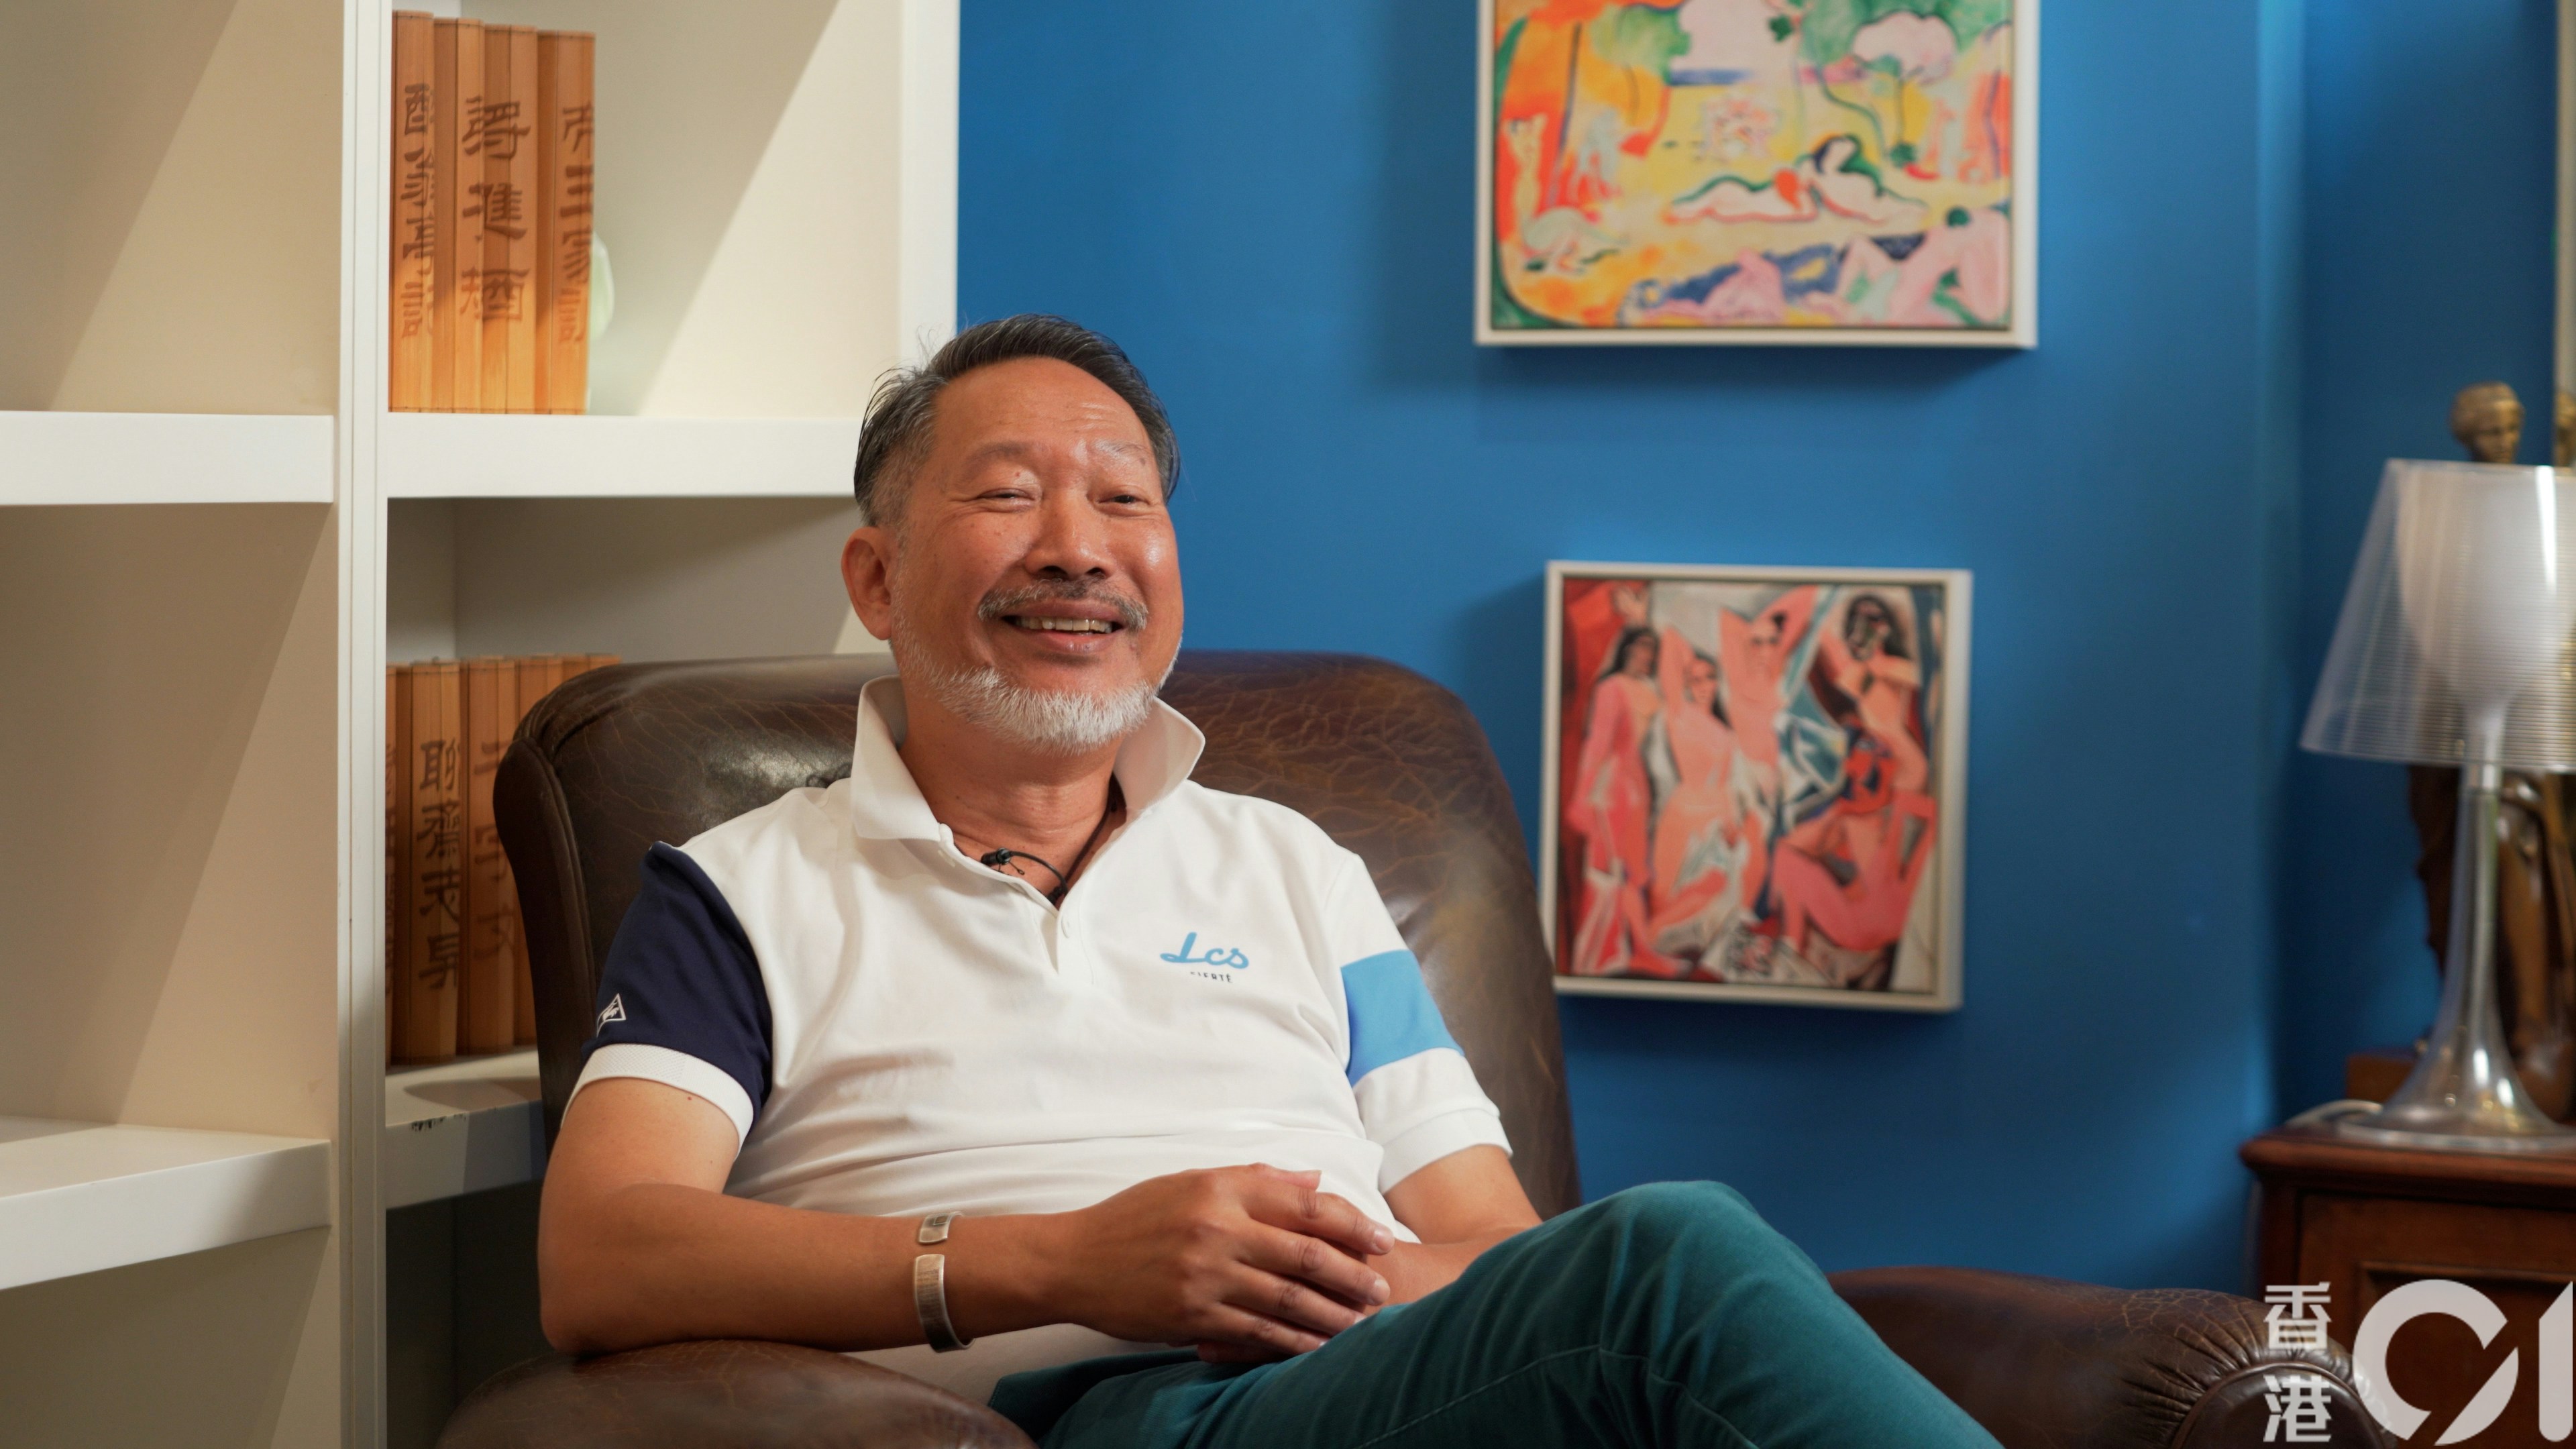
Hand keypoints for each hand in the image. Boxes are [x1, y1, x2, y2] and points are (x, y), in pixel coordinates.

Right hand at [1051, 1164, 1392, 1358]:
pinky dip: (1291, 1343)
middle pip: (1305, 1253)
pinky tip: (1315, 1348)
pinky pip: (1255, 1332)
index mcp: (1221, 1189)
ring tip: (1362, 1325)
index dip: (1351, 1223)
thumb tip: (1315, 1179)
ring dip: (1331, 1315)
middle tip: (1382, 1289)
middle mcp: (1217, 1229)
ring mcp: (1205, 1275)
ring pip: (1287, 1298)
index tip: (1381, 1239)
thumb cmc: (1135, 1217)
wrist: (1074, 1261)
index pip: (1304, 1204)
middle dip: (1352, 1274)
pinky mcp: (1193, 1316)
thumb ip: (1255, 1179)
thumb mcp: (1191, 1181)